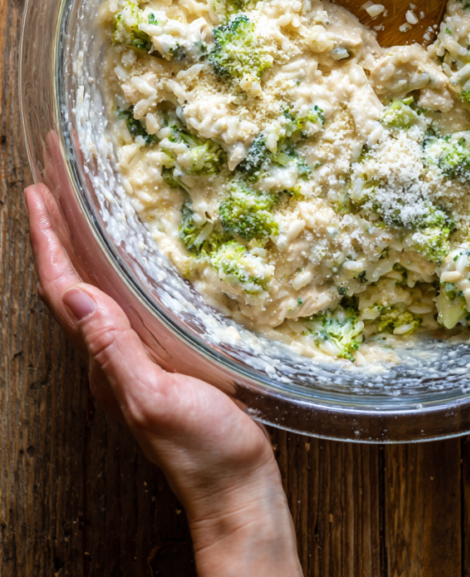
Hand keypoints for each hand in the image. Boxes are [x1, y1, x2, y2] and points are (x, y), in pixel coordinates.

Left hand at [25, 184, 302, 576]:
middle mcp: (111, 354)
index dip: (46, 241)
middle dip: (56, 232)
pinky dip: (118, 269)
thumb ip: (115, 351)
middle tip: (51, 182)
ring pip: (97, 290)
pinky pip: (128, 302)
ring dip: (82, 246)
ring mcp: (136, 357)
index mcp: (104, 359)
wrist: (234, 485)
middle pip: (72, 283)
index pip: (62, 291)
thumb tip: (78, 295)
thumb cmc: (202, 449)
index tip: (36, 193)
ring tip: (81, 207)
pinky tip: (135, 256)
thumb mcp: (156, 398)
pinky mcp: (164, 359)